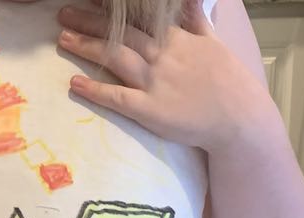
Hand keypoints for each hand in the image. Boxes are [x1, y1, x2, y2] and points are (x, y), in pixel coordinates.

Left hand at [56, 0, 274, 152]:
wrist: (240, 119)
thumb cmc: (229, 84)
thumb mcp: (214, 43)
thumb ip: (196, 21)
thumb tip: (189, 0)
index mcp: (178, 40)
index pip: (140, 18)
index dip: (113, 8)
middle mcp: (163, 57)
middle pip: (121, 34)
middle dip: (90, 22)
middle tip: (64, 13)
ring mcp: (155, 83)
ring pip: (116, 58)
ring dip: (87, 46)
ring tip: (63, 38)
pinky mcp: (150, 110)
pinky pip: (118, 98)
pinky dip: (95, 90)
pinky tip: (74, 83)